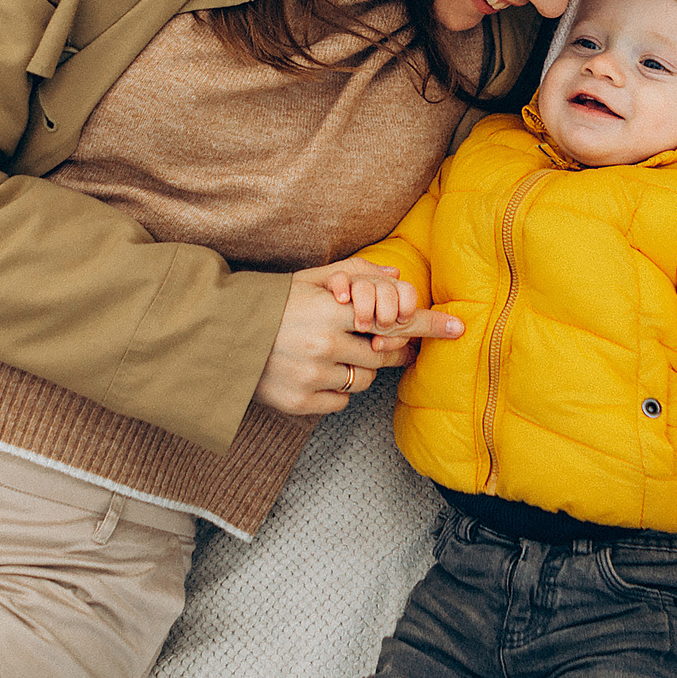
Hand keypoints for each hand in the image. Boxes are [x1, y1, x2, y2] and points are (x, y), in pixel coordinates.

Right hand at [253, 259, 461, 415]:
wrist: (218, 336)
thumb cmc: (270, 304)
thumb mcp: (309, 279)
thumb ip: (355, 274)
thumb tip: (397, 277)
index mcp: (330, 311)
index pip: (393, 319)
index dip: (428, 325)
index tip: (457, 329)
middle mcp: (325, 345)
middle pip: (383, 356)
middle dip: (387, 350)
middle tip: (379, 343)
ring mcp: (313, 377)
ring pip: (363, 381)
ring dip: (357, 369)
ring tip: (329, 354)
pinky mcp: (300, 403)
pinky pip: (339, 402)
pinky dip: (334, 391)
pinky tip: (312, 373)